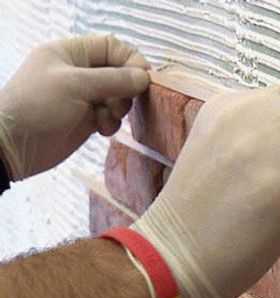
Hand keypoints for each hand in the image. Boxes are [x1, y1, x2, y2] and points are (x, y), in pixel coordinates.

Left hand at [0, 35, 149, 178]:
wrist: (14, 146)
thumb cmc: (39, 106)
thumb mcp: (75, 85)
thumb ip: (113, 79)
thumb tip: (145, 77)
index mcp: (70, 53)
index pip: (111, 47)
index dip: (130, 60)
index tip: (144, 78)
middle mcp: (79, 72)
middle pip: (118, 72)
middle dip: (126, 88)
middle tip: (123, 102)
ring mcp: (83, 97)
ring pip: (118, 96)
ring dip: (120, 108)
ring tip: (107, 117)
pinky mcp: (87, 119)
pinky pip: (111, 116)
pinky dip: (111, 122)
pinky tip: (101, 129)